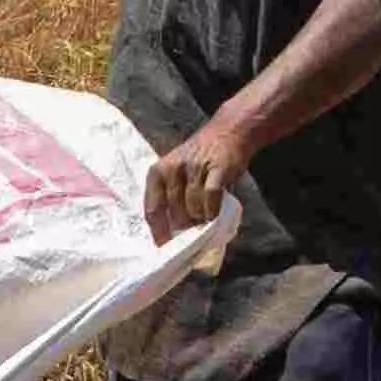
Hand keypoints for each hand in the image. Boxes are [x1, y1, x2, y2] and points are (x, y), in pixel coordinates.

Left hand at [144, 118, 252, 241]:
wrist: (227, 132)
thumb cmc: (199, 158)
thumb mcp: (177, 172)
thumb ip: (172, 196)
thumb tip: (172, 231)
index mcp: (158, 172)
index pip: (152, 208)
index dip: (158, 231)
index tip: (163, 248)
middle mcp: (172, 169)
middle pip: (174, 211)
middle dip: (184, 228)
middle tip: (193, 236)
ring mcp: (195, 168)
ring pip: (193, 206)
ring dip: (200, 219)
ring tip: (205, 222)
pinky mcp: (217, 169)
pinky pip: (212, 196)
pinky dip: (213, 210)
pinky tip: (215, 215)